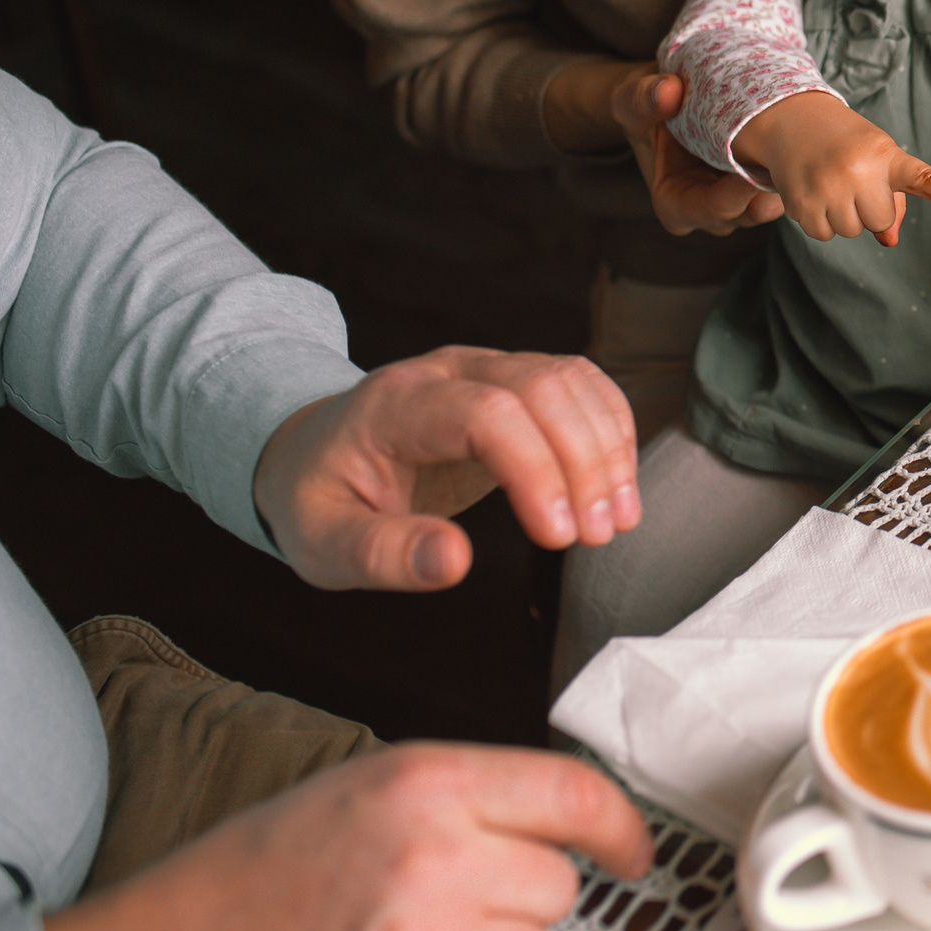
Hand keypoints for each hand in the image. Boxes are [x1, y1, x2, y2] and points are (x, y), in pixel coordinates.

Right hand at [43, 744, 651, 930]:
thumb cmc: (259, 872)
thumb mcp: (364, 790)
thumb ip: (467, 799)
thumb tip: (565, 827)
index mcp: (426, 779)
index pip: (572, 793)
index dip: (619, 829)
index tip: (633, 853)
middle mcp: (435, 853)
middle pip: (557, 885)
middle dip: (518, 902)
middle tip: (445, 907)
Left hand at [254, 347, 639, 589]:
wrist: (312, 451)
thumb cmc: (318, 498)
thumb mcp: (323, 542)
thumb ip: (382, 554)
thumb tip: (454, 564)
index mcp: (395, 404)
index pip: (486, 413)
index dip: (534, 470)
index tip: (556, 537)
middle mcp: (447, 370)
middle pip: (541, 387)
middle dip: (584, 462)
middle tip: (597, 535)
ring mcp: (485, 367)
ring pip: (570, 381)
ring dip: (607, 447)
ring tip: (618, 519)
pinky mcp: (514, 380)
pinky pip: (579, 386)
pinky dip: (609, 430)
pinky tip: (616, 484)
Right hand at [611, 66, 787, 236]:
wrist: (672, 96)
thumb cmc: (647, 108)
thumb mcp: (632, 100)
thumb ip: (642, 99)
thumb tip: (666, 92)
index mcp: (676, 204)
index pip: (709, 211)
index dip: (731, 197)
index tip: (751, 176)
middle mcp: (714, 209)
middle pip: (751, 212)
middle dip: (771, 189)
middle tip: (790, 159)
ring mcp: (743, 197)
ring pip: (776, 199)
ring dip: (790, 176)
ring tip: (802, 145)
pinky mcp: (764, 179)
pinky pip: (787, 179)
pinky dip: (796, 161)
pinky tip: (805, 135)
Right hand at [735, 91, 930, 245]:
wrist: (791, 118)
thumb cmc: (846, 143)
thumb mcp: (876, 158)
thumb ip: (893, 201)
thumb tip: (889, 241)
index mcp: (885, 156)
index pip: (921, 178)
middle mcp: (857, 170)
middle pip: (880, 221)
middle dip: (869, 209)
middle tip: (853, 182)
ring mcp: (827, 188)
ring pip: (851, 231)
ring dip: (843, 215)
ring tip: (831, 183)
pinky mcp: (802, 204)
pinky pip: (824, 234)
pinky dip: (820, 220)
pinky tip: (814, 192)